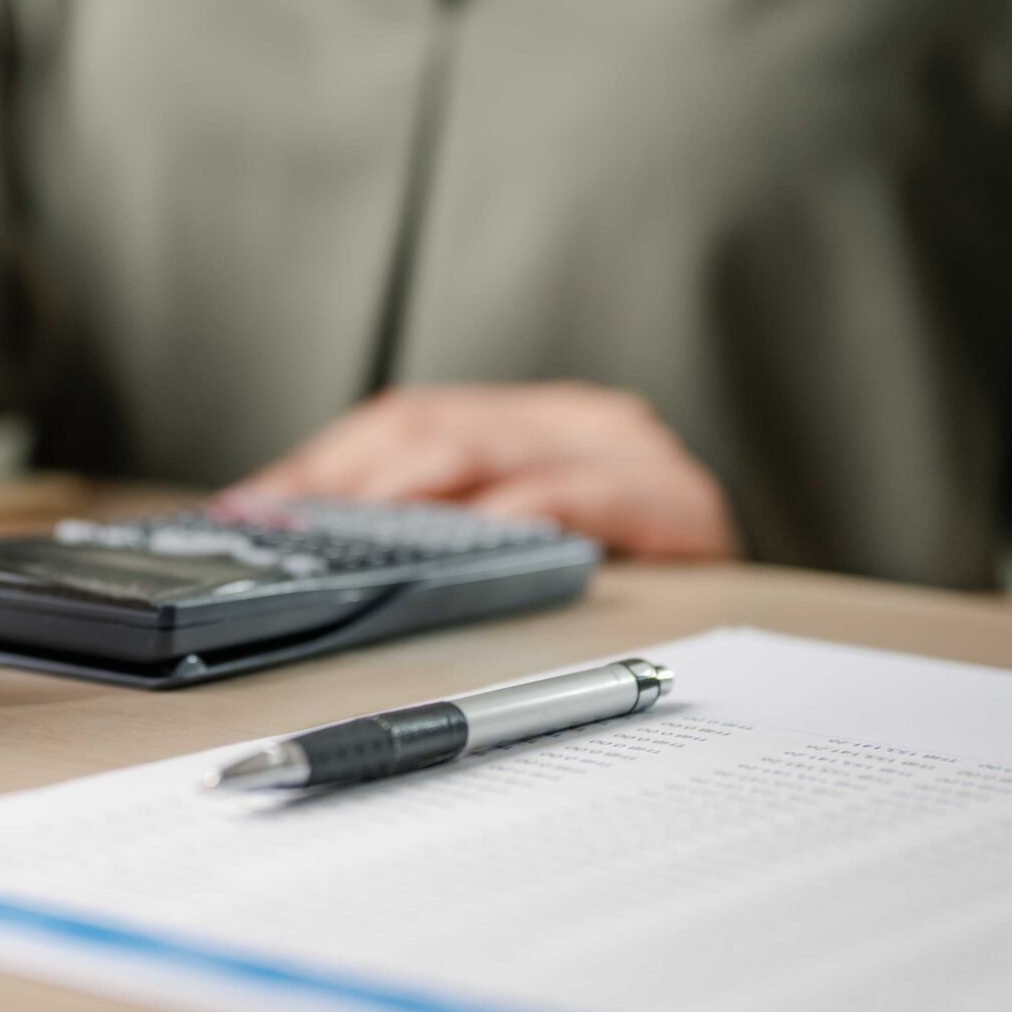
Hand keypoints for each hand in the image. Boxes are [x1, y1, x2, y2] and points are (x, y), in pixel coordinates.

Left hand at [221, 384, 740, 561]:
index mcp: (528, 418)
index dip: (322, 466)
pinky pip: (577, 498)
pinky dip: (515, 516)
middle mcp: (575, 419)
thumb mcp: (509, 529)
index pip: (401, 422)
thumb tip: (286, 532)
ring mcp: (626, 453)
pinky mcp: (672, 503)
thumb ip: (421, 525)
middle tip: (291, 531)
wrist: (757, 593)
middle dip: (350, 483)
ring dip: (409, 502)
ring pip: (490, 456)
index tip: (254, 510)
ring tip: (352, 538)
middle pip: (434, 431)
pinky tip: (473, 537)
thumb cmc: (623, 568)